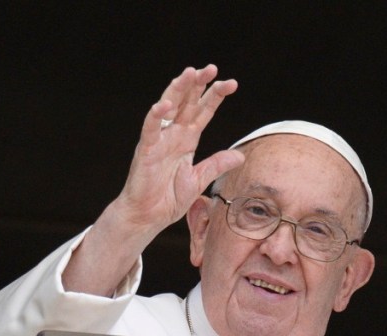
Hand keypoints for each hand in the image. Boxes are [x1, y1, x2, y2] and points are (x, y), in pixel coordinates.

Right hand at [115, 64, 244, 233]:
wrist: (148, 216)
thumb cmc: (168, 198)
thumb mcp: (199, 180)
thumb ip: (217, 165)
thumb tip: (240, 156)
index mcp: (187, 140)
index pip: (203, 112)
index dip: (215, 97)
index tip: (231, 83)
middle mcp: (173, 135)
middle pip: (187, 103)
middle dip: (198, 85)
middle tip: (211, 68)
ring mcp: (159, 141)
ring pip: (169, 108)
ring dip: (179, 89)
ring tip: (190, 73)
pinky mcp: (146, 151)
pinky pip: (150, 129)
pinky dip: (156, 116)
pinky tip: (165, 104)